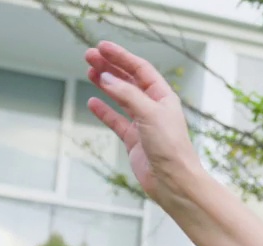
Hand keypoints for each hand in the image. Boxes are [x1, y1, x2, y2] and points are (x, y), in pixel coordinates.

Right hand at [83, 41, 203, 206]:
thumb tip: (105, 78)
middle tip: (89, 56)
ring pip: (122, 98)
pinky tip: (92, 102)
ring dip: (106, 85)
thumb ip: (127, 95)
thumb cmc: (170, 147)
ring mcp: (144, 124)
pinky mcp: (135, 140)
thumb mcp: (149, 114)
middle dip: (110, 67)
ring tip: (89, 72)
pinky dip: (104, 111)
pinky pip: (116, 121)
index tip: (102, 47)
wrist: (173, 181)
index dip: (122, 57)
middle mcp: (155, 108)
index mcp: (164, 98)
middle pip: (129, 81)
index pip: (141, 70)